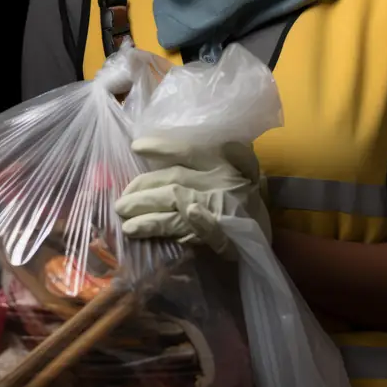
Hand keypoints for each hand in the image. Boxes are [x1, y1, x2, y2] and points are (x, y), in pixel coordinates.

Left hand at [114, 135, 270, 256]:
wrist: (265, 241)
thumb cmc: (244, 204)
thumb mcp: (235, 174)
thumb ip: (206, 163)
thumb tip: (162, 152)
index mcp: (224, 162)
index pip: (189, 148)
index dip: (162, 146)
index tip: (136, 146)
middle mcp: (222, 180)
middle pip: (174, 179)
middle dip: (143, 190)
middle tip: (121, 203)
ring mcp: (226, 207)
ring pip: (179, 203)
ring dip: (150, 214)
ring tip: (126, 225)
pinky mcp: (231, 235)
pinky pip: (209, 230)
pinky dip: (194, 224)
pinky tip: (165, 226)